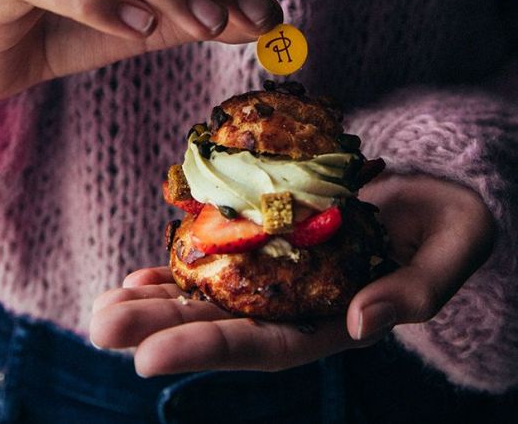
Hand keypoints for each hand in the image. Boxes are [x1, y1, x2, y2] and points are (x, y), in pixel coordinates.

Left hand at [88, 174, 494, 375]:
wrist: (437, 191)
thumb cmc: (452, 223)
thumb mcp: (452, 250)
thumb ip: (417, 291)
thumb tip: (362, 324)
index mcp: (339, 319)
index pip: (268, 345)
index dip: (210, 349)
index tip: (147, 359)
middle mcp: (300, 304)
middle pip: (224, 323)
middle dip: (161, 327)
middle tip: (100, 325)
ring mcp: (284, 273)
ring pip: (213, 294)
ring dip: (159, 300)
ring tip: (104, 305)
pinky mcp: (275, 238)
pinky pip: (222, 254)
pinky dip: (182, 265)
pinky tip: (139, 273)